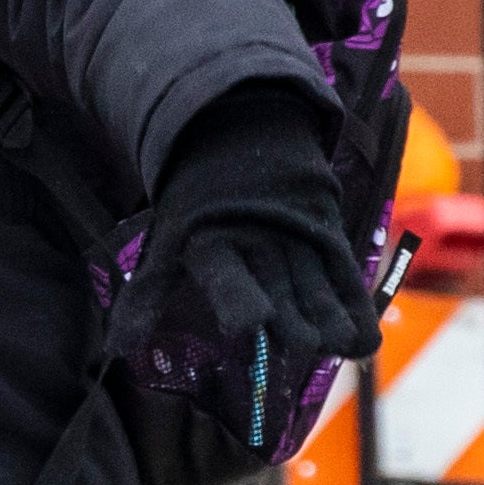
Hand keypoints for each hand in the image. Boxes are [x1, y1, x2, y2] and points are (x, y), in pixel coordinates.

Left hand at [126, 88, 375, 453]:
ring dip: (328, 320)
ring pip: (317, 286)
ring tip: (340, 348)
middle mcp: (261, 240)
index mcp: (214, 241)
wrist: (242, 129)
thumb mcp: (168, 239)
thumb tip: (118, 350)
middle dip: (293, 325)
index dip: (239, 298)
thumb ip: (147, 297)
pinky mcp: (327, 234)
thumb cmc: (199, 202)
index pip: (227, 276)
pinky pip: (344, 276)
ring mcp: (298, 236)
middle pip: (282, 289)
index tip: (251, 323)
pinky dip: (355, 307)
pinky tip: (365, 343)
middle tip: (304, 355)